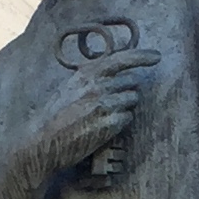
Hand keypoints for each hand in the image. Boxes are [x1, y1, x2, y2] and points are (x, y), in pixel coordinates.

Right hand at [28, 51, 159, 179]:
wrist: (43, 142)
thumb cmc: (54, 116)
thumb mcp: (69, 88)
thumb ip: (91, 79)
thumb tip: (113, 74)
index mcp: (87, 73)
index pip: (122, 58)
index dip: (142, 56)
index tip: (156, 56)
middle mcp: (97, 85)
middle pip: (131, 80)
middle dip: (128, 89)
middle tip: (114, 101)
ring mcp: (104, 104)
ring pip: (132, 99)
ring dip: (125, 106)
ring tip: (106, 115)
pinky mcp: (108, 124)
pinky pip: (128, 117)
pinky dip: (121, 121)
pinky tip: (106, 126)